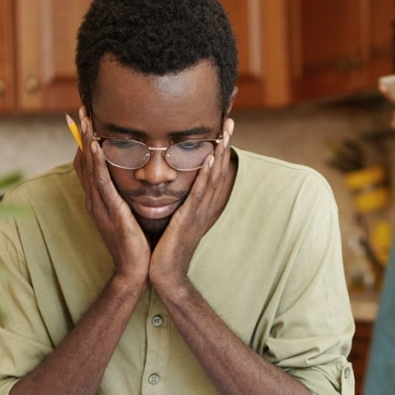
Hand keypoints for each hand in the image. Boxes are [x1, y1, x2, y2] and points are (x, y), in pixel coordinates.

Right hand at [72, 106, 149, 289]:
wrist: (138, 271)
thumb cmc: (137, 244)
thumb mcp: (129, 215)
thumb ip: (127, 197)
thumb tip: (133, 180)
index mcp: (99, 200)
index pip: (88, 164)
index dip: (85, 140)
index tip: (87, 118)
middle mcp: (95, 200)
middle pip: (83, 160)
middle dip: (82, 134)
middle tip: (82, 108)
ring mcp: (100, 206)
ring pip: (90, 167)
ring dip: (86, 141)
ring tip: (85, 119)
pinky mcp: (111, 211)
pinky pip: (102, 182)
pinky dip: (97, 162)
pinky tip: (95, 146)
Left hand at [149, 117, 236, 293]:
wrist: (164, 274)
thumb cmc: (165, 249)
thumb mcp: (174, 220)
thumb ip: (176, 203)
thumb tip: (171, 188)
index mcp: (200, 205)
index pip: (213, 171)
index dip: (219, 149)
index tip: (222, 128)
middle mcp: (204, 206)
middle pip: (218, 169)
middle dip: (225, 144)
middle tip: (230, 120)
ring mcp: (199, 212)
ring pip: (213, 177)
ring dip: (220, 152)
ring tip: (225, 131)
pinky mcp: (189, 218)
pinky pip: (200, 193)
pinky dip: (206, 174)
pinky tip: (210, 158)